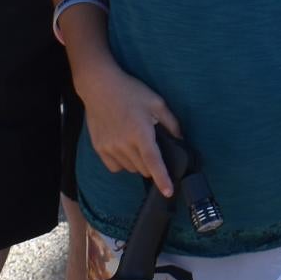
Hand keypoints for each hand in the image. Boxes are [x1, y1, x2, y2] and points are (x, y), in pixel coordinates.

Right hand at [74, 58, 181, 195]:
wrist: (100, 87)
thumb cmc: (130, 92)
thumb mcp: (157, 102)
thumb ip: (171, 123)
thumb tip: (180, 140)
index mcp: (141, 133)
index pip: (154, 162)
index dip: (162, 179)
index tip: (168, 192)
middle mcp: (124, 143)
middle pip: (144, 168)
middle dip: (151, 163)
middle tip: (150, 145)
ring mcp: (110, 147)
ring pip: (130, 169)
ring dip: (137, 163)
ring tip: (135, 142)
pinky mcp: (99, 148)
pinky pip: (115, 167)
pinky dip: (122, 163)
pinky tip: (124, 148)